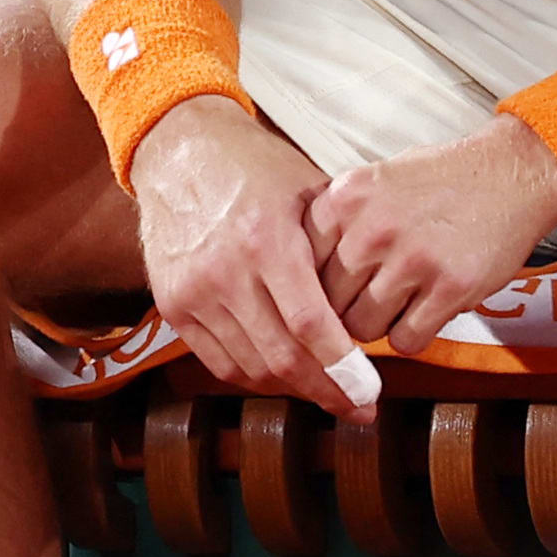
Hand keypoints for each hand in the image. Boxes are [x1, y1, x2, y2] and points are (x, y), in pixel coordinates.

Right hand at [128, 95, 358, 408]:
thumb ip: (339, 249)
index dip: (342, 367)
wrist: (180, 151)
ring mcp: (193, 293)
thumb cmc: (257, 169)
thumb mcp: (309, 193)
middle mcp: (225, 272)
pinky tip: (285, 376)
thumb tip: (383, 303)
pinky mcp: (172, 307)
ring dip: (294, 389)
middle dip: (327, 391)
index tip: (371, 391)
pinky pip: (219, 362)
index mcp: (267, 239)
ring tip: (328, 392)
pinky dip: (255, 377)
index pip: (310, 324)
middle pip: (281, 357)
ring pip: (251, 369)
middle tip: (359, 406)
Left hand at [307, 116, 556, 355]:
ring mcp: (413, 258)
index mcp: (345, 198)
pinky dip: (413, 336)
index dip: (312, 287)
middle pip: (327, 304)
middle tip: (370, 302)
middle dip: (344, 311)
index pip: (299, 267)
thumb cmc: (440, 181)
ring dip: (379, 326)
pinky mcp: (451, 286)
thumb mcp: (375, 182)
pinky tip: (426, 311)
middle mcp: (372, 228)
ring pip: (363, 329)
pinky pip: (407, 340)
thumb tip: (296, 280)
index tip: (330, 291)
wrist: (512, 172)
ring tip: (401, 303)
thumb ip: (336, 224)